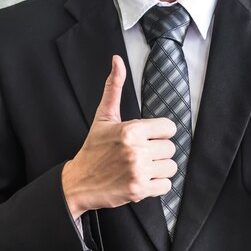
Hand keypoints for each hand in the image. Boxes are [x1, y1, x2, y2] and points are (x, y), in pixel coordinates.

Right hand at [61, 55, 177, 219]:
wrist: (79, 182)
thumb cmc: (94, 149)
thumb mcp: (103, 117)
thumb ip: (114, 88)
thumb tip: (117, 60)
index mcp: (131, 129)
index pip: (169, 128)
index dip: (160, 133)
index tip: (147, 138)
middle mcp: (136, 150)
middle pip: (171, 148)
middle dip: (158, 152)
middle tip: (141, 155)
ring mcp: (138, 171)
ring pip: (171, 167)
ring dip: (159, 169)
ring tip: (142, 168)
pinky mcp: (139, 190)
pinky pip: (167, 186)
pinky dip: (158, 185)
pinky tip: (143, 180)